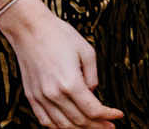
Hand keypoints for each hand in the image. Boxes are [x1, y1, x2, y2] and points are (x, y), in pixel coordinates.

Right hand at [0, 0, 123, 126]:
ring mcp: (40, 97)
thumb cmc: (60, 36)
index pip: (92, 109)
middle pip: (78, 121)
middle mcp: (54, 94)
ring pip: (61, 125)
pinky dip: (58, 127)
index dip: (107, 116)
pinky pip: (44, 120)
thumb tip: (93, 93)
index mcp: (70, 83)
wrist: (30, 30)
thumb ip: (93, 76)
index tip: (118, 116)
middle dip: (97, 126)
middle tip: (109, 127)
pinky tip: (69, 126)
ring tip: (93, 128)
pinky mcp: (31, 97)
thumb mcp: (87, 51)